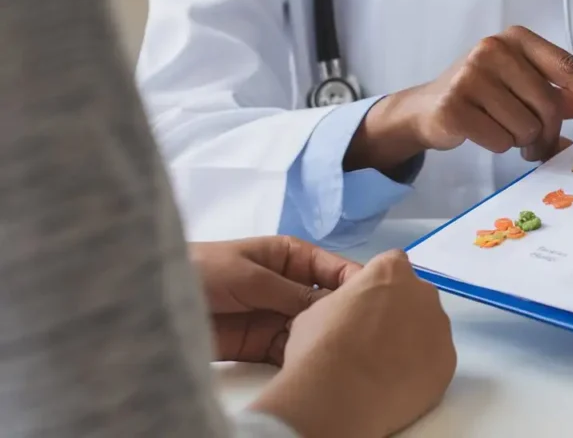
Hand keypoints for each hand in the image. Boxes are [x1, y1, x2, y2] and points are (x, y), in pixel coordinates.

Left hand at [190, 236, 360, 365]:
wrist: (151, 303)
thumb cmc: (201, 271)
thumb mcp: (248, 275)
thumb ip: (290, 291)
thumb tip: (331, 302)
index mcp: (288, 257)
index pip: (331, 267)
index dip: (353, 280)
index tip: (374, 297)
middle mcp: (288, 286)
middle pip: (327, 301)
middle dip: (343, 313)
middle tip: (360, 330)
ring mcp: (276, 316)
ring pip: (313, 328)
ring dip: (324, 338)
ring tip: (342, 351)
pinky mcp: (262, 344)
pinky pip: (291, 351)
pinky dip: (303, 357)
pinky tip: (316, 364)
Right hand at [250, 250, 455, 437]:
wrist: (336, 400)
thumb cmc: (319, 349)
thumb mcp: (317, 310)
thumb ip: (345, 302)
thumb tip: (350, 313)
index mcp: (390, 271)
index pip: (391, 265)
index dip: (377, 286)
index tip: (363, 307)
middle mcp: (423, 293)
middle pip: (415, 296)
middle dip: (399, 312)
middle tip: (373, 340)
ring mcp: (440, 328)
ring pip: (428, 328)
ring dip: (412, 341)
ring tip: (384, 368)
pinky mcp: (448, 363)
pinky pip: (436, 360)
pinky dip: (421, 370)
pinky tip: (396, 386)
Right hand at [345, 26, 572, 172]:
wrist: (426, 108)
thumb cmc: (483, 96)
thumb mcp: (522, 86)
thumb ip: (562, 94)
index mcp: (518, 39)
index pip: (571, 68)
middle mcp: (494, 49)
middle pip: (550, 106)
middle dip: (546, 131)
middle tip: (533, 142)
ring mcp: (471, 75)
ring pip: (526, 127)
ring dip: (519, 140)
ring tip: (501, 131)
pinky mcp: (454, 105)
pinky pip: (500, 140)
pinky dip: (497, 146)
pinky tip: (481, 132)